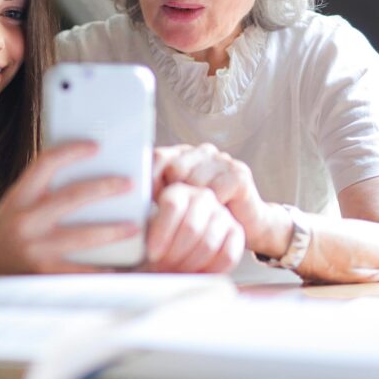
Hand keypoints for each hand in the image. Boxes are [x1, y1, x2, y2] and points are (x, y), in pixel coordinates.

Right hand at [0, 143, 142, 274]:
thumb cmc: (0, 234)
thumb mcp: (15, 205)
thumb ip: (42, 194)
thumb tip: (86, 181)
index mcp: (18, 197)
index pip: (46, 163)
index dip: (72, 151)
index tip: (96, 146)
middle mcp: (25, 221)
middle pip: (72, 197)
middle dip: (105, 188)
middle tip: (129, 184)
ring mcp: (34, 249)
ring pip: (82, 236)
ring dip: (112, 231)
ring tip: (133, 226)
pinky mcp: (42, 275)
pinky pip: (80, 271)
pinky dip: (102, 269)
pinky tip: (119, 266)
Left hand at [141, 183, 243, 272]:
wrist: (182, 246)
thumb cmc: (158, 240)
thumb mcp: (144, 229)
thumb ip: (140, 228)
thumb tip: (130, 235)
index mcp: (177, 191)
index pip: (173, 206)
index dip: (162, 233)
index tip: (152, 254)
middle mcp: (202, 197)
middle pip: (191, 227)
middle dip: (174, 254)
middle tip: (163, 268)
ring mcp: (222, 213)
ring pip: (208, 243)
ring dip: (189, 264)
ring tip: (175, 272)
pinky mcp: (237, 232)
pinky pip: (227, 255)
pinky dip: (210, 270)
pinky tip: (195, 274)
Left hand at [154, 144, 287, 257]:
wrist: (248, 226)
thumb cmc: (205, 218)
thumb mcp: (176, 204)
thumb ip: (156, 194)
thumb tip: (130, 195)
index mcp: (182, 154)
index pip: (157, 157)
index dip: (150, 180)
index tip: (150, 202)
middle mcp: (202, 151)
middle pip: (175, 169)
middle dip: (173, 195)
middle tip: (178, 215)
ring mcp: (222, 160)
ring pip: (194, 181)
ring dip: (194, 205)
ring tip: (199, 216)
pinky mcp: (239, 173)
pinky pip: (215, 191)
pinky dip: (213, 208)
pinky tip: (217, 213)